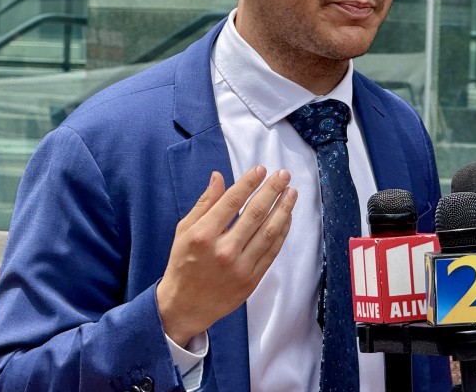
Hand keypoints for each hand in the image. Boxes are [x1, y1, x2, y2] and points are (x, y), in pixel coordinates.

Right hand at [156, 166, 296, 346]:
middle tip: (284, 175)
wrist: (185, 306)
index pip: (232, 202)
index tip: (261, 169)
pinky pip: (272, 251)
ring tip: (292, 192)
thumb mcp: (184, 231)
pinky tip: (287, 217)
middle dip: (272, 190)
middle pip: (255, 213)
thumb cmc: (183, 264)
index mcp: (203, 235)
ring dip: (284, 209)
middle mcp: (224, 250)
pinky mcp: (252, 279)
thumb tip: (218, 176)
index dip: (249, 183)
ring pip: (269, 231)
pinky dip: (282, 232)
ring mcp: (240, 266)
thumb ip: (204, 203)